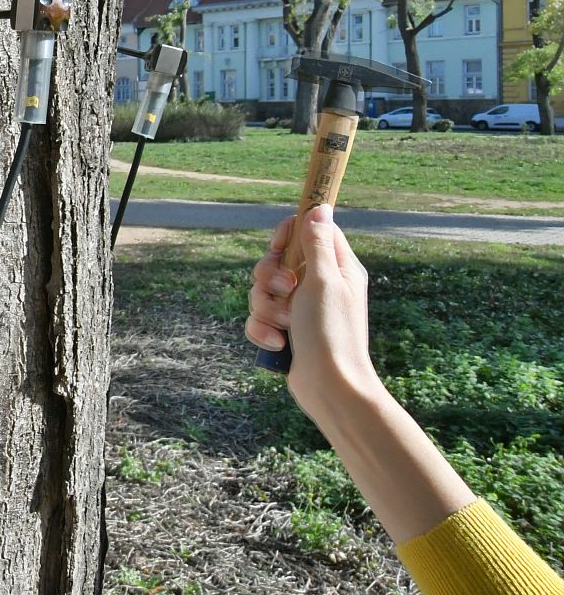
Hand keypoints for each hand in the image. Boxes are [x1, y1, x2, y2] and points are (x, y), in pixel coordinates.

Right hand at [245, 205, 384, 423]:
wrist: (330, 387)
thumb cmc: (332, 332)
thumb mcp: (323, 281)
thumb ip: (317, 243)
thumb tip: (320, 207)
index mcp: (336, 268)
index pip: (310, 231)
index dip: (290, 232)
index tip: (278, 245)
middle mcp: (318, 285)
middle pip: (277, 260)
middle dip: (269, 276)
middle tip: (285, 289)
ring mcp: (299, 309)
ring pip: (262, 290)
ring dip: (266, 307)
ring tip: (284, 325)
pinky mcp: (284, 330)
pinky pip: (258, 317)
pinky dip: (262, 329)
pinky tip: (279, 344)